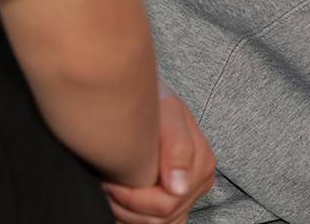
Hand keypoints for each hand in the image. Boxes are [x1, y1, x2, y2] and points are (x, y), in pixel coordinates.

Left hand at [103, 83, 216, 223]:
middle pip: (162, 217)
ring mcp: (188, 194)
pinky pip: (158, 223)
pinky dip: (136, 216)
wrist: (146, 98)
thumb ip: (178, 146)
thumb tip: (178, 187)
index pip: (168, 202)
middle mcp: (199, 183)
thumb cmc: (154, 102)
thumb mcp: (168, 111)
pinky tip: (123, 199)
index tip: (111, 177)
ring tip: (112, 187)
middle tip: (107, 182)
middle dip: (127, 204)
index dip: (132, 195)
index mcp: (202, 165)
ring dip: (128, 212)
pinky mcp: (175, 200)